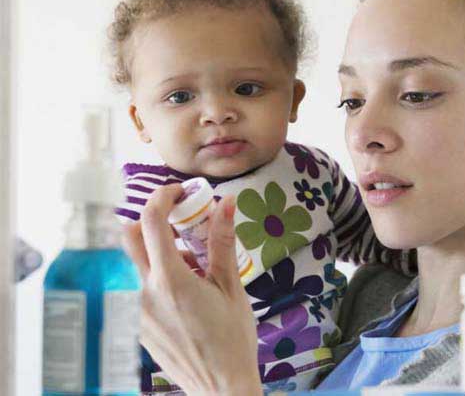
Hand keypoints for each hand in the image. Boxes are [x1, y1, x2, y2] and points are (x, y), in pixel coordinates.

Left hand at [123, 184, 261, 395]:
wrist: (220, 386)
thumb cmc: (232, 338)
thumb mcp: (232, 287)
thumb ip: (222, 243)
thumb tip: (226, 204)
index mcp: (171, 279)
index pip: (152, 221)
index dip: (164, 197)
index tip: (180, 193)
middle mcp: (143, 292)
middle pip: (127, 236)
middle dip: (149, 221)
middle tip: (179, 226)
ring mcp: (134, 310)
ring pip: (128, 262)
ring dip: (151, 250)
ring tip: (187, 266)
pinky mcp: (134, 325)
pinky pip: (132, 287)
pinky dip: (150, 276)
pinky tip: (179, 291)